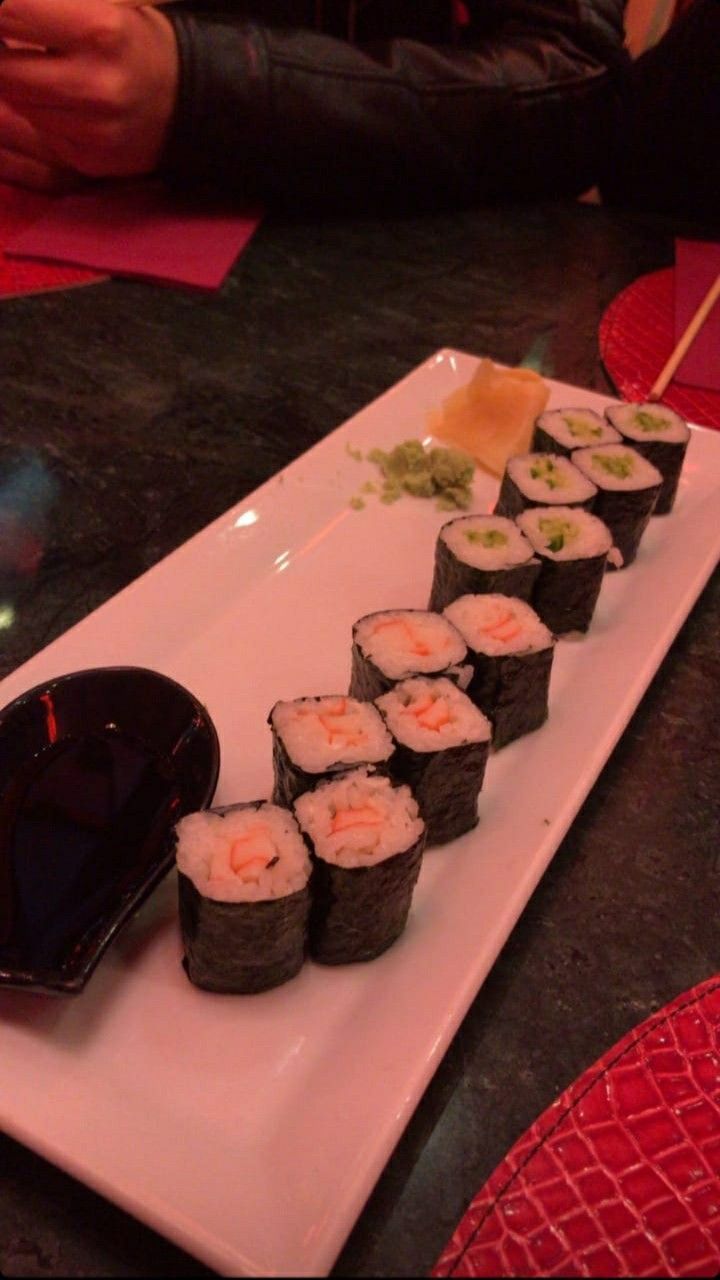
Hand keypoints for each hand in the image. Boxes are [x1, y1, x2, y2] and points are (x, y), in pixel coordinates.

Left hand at [0, 0, 178, 189]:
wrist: (186, 101)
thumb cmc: (133, 39)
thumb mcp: (100, 5)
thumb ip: (43, 7)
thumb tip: (4, 16)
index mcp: (100, 30)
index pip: (11, 14)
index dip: (2, 17)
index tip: (8, 20)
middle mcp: (95, 84)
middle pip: (3, 71)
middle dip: (1, 55)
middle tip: (13, 44)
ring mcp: (92, 129)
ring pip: (18, 103)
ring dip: (20, 85)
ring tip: (48, 71)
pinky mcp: (86, 158)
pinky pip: (39, 130)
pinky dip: (41, 113)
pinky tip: (65, 101)